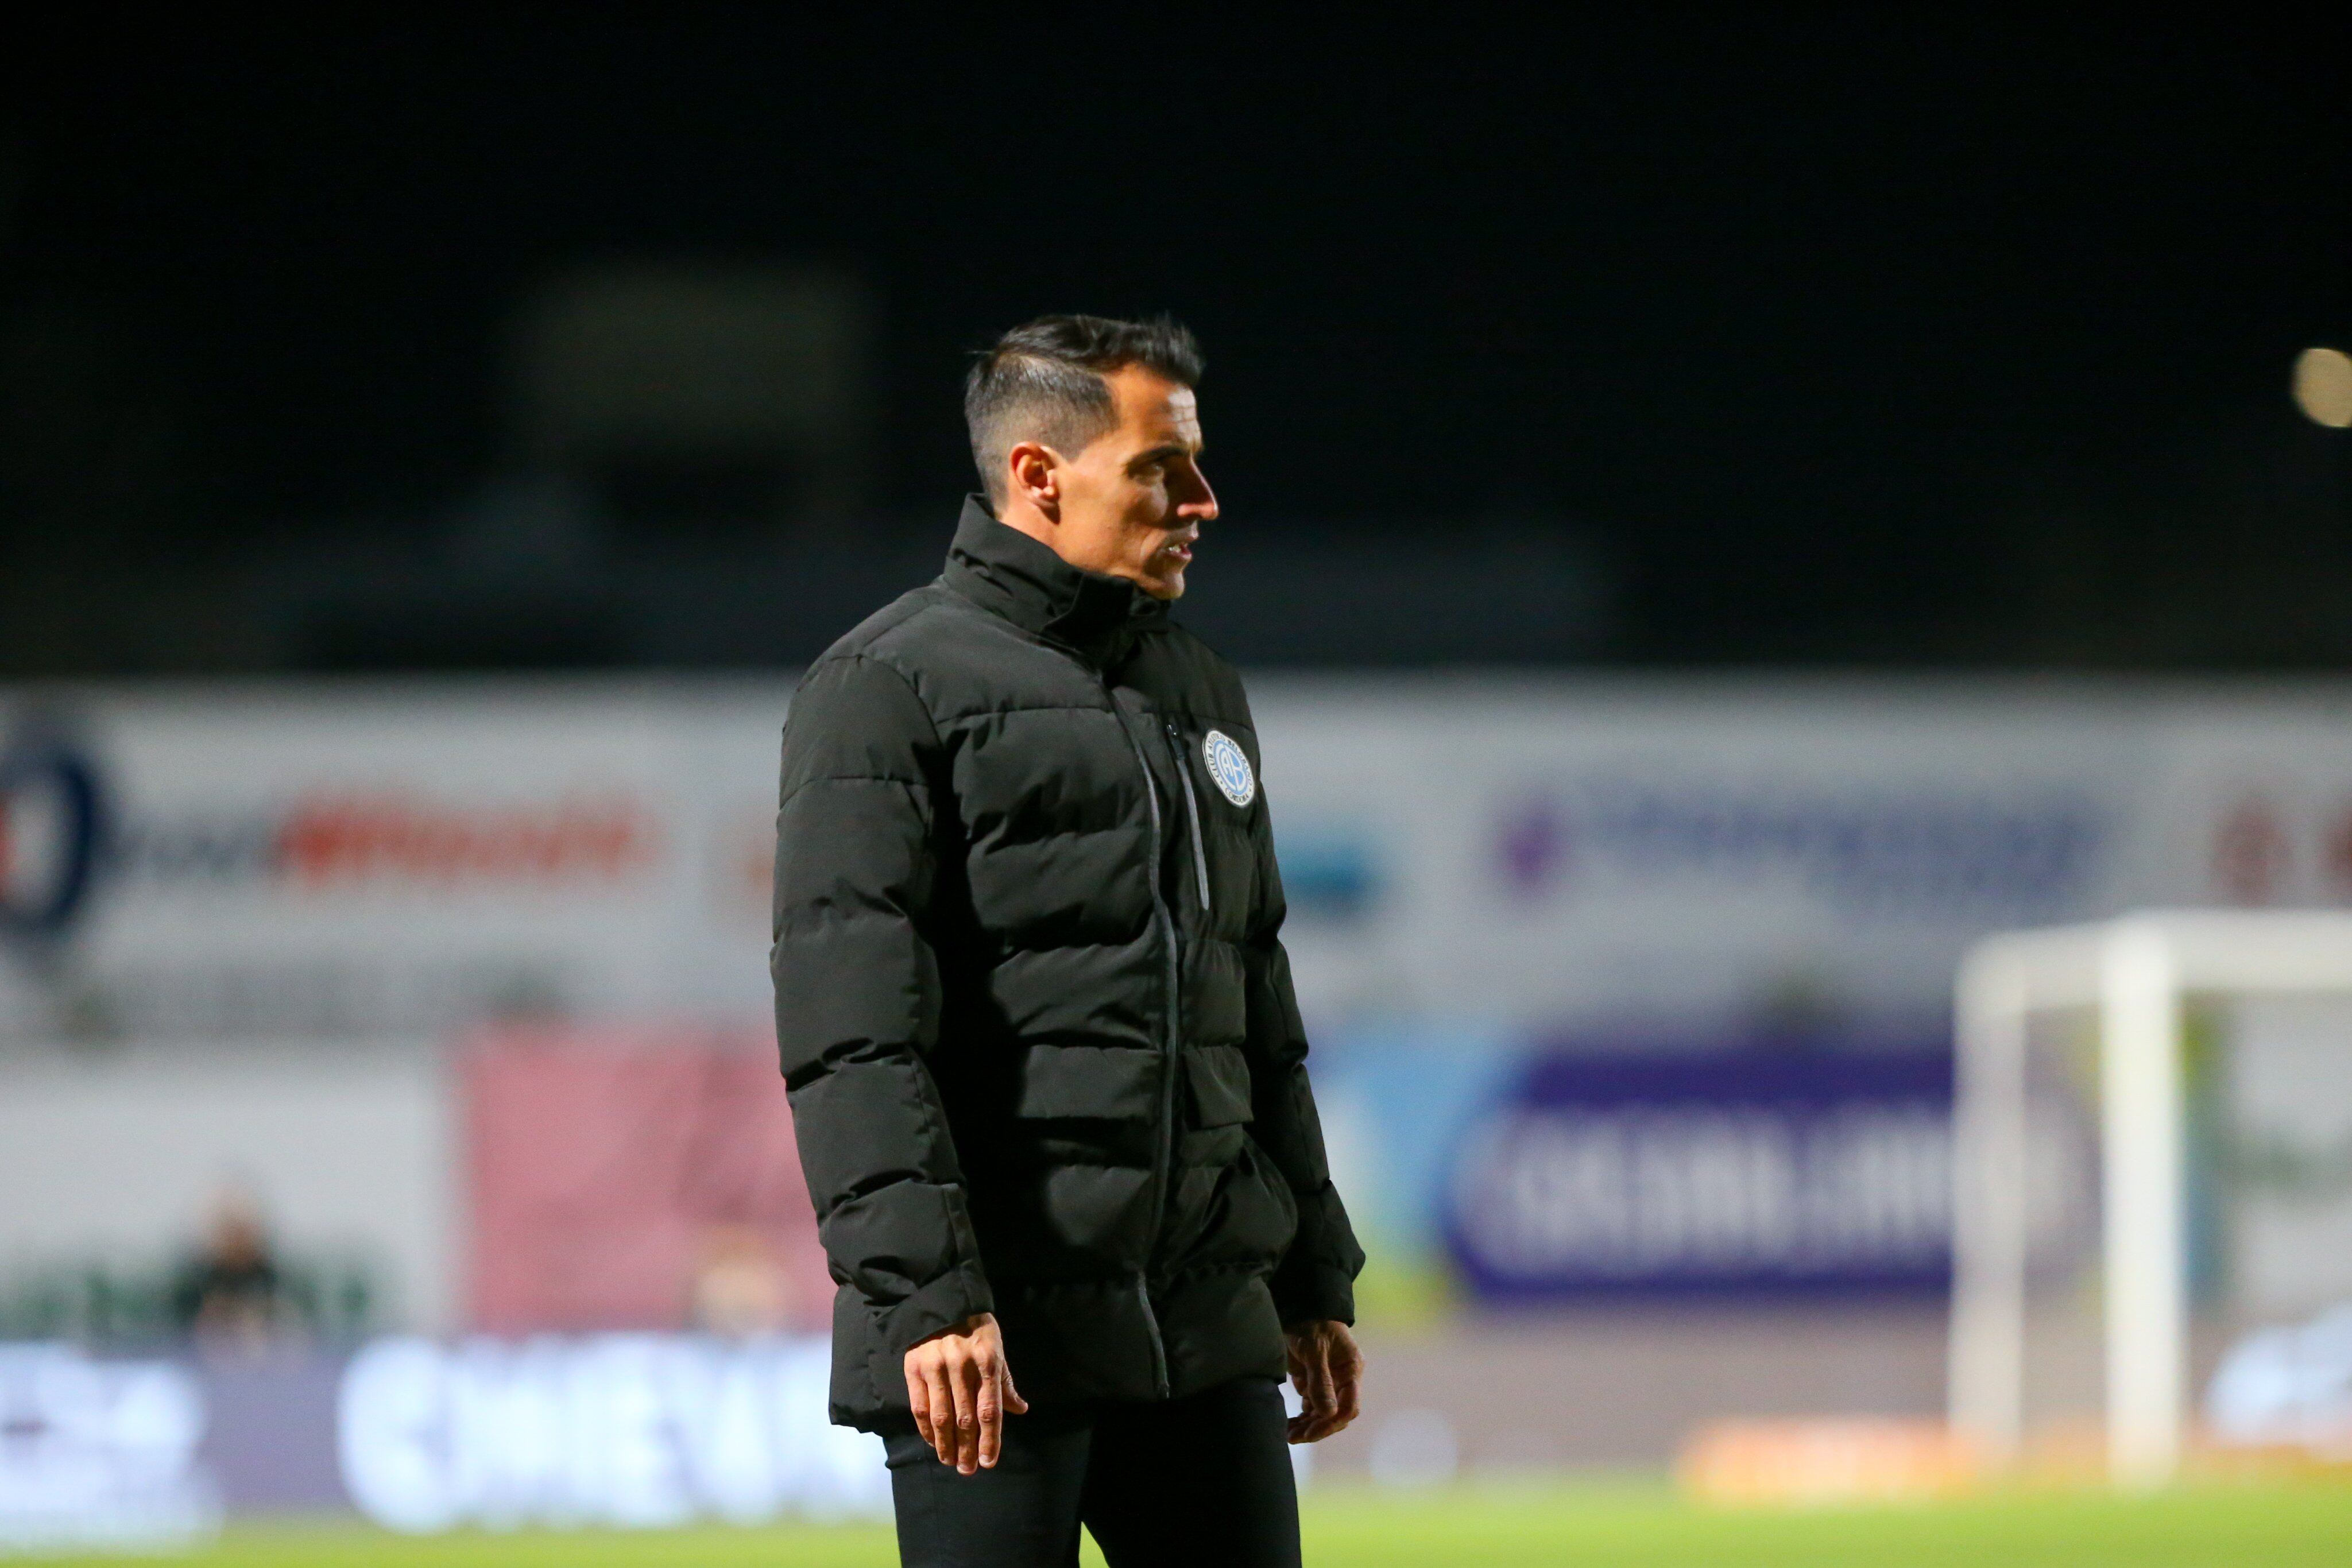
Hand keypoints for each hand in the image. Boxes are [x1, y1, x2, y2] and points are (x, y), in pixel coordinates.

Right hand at [904, 1312, 1027, 1473]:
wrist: (940, 1299)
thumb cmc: (975, 1326)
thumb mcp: (996, 1347)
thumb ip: (1005, 1381)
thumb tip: (1020, 1409)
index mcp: (987, 1360)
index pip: (989, 1410)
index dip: (990, 1439)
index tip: (989, 1462)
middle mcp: (961, 1366)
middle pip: (964, 1419)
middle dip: (967, 1449)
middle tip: (968, 1470)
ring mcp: (935, 1367)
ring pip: (941, 1417)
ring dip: (945, 1445)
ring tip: (950, 1462)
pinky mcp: (914, 1368)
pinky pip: (920, 1407)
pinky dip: (926, 1429)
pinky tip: (933, 1442)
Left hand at [1283, 1319, 1362, 1442]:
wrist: (1301, 1311)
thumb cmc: (1313, 1325)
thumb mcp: (1315, 1349)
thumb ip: (1321, 1380)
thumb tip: (1328, 1414)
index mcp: (1351, 1371)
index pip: (1349, 1406)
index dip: (1332, 1422)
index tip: (1312, 1431)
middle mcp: (1343, 1382)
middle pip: (1336, 1415)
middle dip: (1317, 1428)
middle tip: (1295, 1437)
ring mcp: (1329, 1385)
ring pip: (1322, 1415)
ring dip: (1307, 1427)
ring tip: (1288, 1435)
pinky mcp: (1313, 1385)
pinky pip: (1310, 1409)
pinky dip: (1301, 1419)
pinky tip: (1289, 1427)